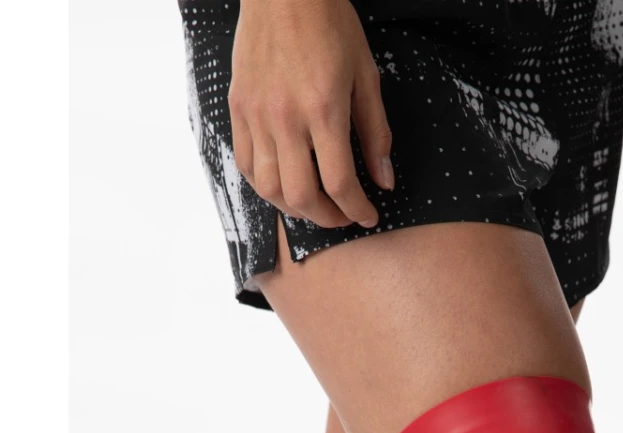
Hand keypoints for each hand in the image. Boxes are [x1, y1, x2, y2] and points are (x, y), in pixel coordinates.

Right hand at [229, 0, 393, 228]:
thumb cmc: (329, 24)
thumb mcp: (365, 75)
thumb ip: (375, 132)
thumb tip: (384, 180)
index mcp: (323, 110)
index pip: (340, 183)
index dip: (357, 209)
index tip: (368, 215)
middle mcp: (286, 118)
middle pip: (302, 196)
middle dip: (328, 218)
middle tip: (343, 214)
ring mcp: (257, 115)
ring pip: (269, 189)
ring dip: (295, 208)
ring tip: (315, 203)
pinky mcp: (238, 108)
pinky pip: (245, 164)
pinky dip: (265, 184)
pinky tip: (284, 182)